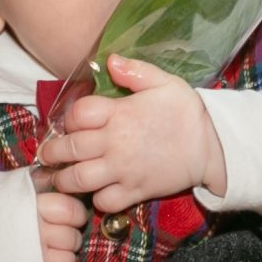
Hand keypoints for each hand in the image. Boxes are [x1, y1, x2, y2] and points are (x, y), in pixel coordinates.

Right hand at [35, 173, 85, 261]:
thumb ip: (37, 182)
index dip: (72, 214)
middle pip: (73, 238)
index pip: (72, 211)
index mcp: (32, 207)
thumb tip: (61, 172)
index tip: (63, 215)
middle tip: (52, 235)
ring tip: (44, 253)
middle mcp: (34, 234)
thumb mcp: (10, 188)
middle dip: (67, 238)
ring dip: (60, 259)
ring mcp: (32, 261)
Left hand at [38, 56, 227, 213]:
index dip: (70, 118)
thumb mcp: (164, 82)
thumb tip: (108, 59)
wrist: (214, 146)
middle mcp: (115, 143)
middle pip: (69, 149)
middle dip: (52, 152)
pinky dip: (96, 199)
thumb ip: (134, 71)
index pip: (77, 114)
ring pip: (78, 179)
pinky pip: (104, 202)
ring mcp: (123, 170)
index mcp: (119, 113)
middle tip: (48, 155)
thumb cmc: (187, 112)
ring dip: (65, 179)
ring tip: (62, 177)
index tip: (72, 123)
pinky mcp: (135, 191)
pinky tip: (97, 191)